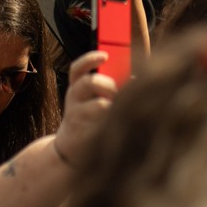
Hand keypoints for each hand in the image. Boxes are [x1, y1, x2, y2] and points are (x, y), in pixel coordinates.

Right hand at [52, 50, 117, 168]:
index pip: (78, 69)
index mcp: (77, 87)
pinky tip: (119, 124)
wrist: (70, 150)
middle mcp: (74, 98)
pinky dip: (113, 123)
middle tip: (119, 92)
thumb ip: (108, 86)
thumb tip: (136, 78)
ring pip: (98, 105)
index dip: (89, 59)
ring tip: (120, 110)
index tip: (104, 56)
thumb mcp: (92, 98)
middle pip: (89, 83)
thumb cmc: (90, 118)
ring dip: (113, 105)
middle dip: (109, 84)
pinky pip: (101, 125)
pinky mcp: (83, 134)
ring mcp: (77, 116)